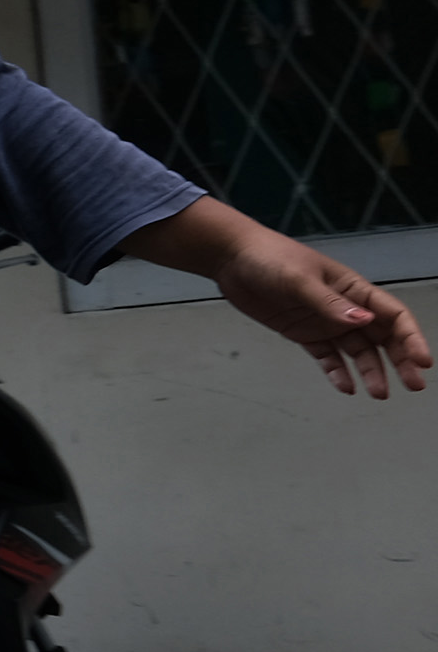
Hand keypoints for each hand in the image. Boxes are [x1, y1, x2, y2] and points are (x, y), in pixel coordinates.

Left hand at [208, 229, 429, 399]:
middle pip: (382, 337)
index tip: (423, 360)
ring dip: (370, 371)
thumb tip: (364, 320)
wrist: (232, 259)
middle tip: (413, 385)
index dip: (411, 338)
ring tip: (378, 393)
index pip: (393, 315)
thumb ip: (328, 303)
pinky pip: (326, 356)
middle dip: (401, 360)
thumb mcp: (299, 279)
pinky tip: (346, 387)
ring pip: (357, 351)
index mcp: (353, 289)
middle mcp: (345, 308)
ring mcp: (325, 322)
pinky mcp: (303, 333)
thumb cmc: (269, 258)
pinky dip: (337, 372)